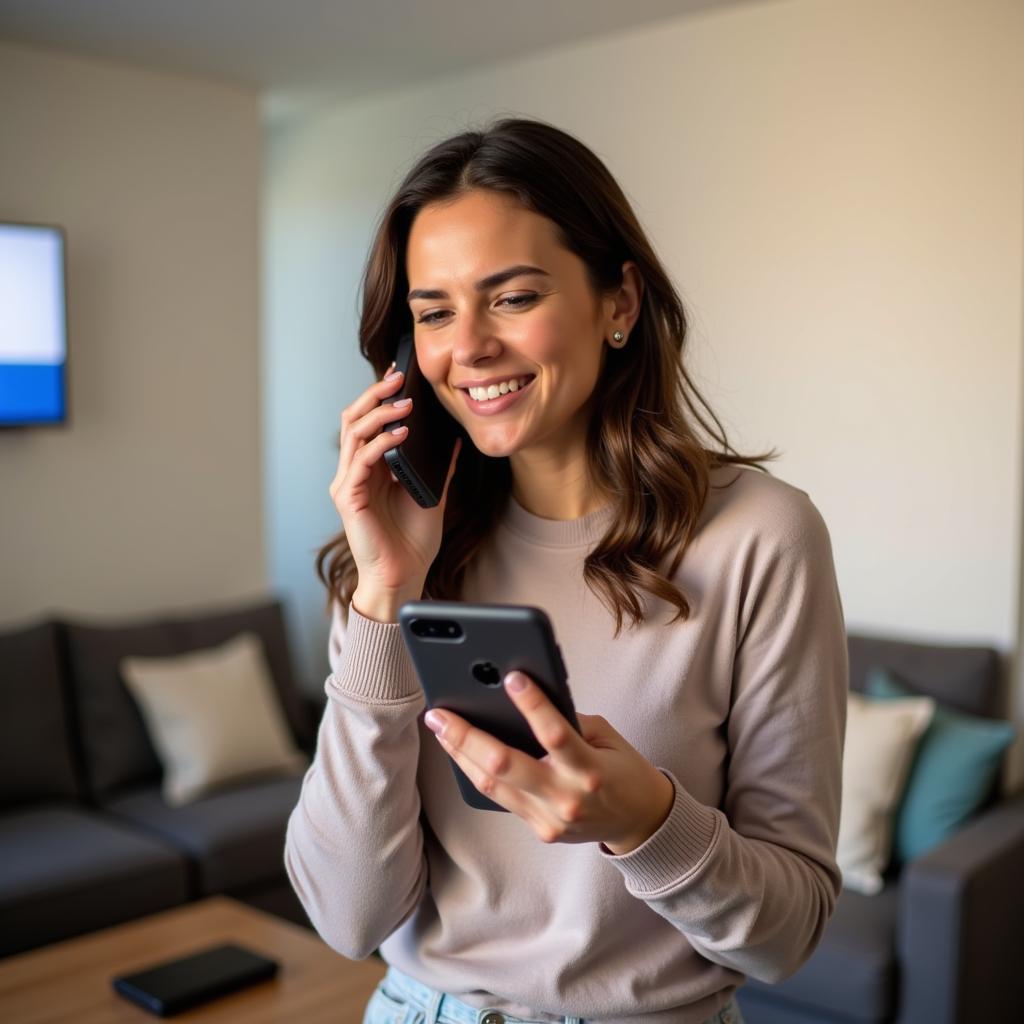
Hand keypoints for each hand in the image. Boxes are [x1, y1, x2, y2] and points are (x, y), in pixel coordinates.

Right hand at [330, 363, 461, 609]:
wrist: (404, 576)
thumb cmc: (413, 541)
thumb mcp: (433, 494)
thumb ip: (438, 467)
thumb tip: (453, 439)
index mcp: (370, 469)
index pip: (368, 422)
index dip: (380, 396)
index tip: (400, 374)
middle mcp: (353, 472)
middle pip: (354, 419)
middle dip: (375, 394)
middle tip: (398, 377)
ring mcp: (348, 484)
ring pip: (353, 434)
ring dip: (380, 414)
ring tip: (405, 403)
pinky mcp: (348, 499)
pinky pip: (360, 461)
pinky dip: (380, 443)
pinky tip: (401, 433)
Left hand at [423, 672, 675, 853]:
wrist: (641, 824)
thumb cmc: (624, 772)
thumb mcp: (607, 738)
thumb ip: (570, 721)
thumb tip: (525, 701)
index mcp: (590, 770)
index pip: (556, 734)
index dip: (532, 705)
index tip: (512, 678)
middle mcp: (566, 798)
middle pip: (506, 765)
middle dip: (467, 736)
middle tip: (440, 713)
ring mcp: (549, 819)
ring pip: (493, 784)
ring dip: (461, 753)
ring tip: (440, 728)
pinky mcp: (539, 830)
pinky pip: (500, 798)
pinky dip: (477, 772)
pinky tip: (460, 752)